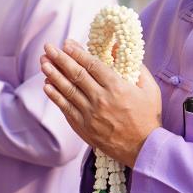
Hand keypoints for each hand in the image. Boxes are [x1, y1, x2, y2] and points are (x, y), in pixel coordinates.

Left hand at [40, 40, 161, 166]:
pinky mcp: (84, 127)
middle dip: (60, 59)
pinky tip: (47, 85)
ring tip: (43, 63)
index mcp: (117, 87)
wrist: (143, 149)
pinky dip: (55, 96)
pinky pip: (66, 108)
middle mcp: (101, 99)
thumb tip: (118, 50)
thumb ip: (137, 68)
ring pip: (67, 90)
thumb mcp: (150, 89)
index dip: (77, 53)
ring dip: (53, 74)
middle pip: (76, 74)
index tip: (67, 43)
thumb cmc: (148, 117)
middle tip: (48, 47)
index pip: (92, 65)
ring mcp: (90, 114)